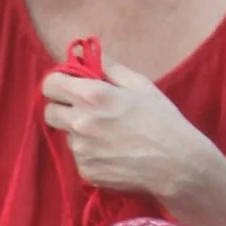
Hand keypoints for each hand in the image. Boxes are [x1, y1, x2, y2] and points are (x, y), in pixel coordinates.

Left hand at [39, 56, 224, 211]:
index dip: (58, 83)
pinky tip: (115, 152)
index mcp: (92, 96)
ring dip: (81, 133)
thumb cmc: (162, 120)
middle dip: (62, 108)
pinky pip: (80, 158)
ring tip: (111, 134)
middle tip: (84, 109)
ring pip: (68, 137)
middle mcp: (81, 124)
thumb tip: (88, 53)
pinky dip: (92, 154)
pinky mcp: (87, 172)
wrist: (176, 164)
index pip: (50, 85)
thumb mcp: (139, 85)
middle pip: (50, 113)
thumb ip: (109, 67)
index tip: (68, 85)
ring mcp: (82, 151)